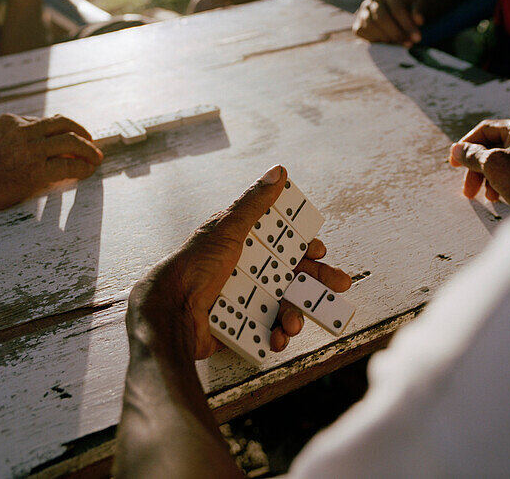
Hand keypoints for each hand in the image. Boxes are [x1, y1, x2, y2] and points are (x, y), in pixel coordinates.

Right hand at [0, 113, 103, 219]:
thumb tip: (8, 142)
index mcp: (9, 121)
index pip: (44, 121)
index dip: (61, 130)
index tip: (70, 139)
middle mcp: (23, 130)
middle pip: (64, 124)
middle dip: (82, 132)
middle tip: (92, 143)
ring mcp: (30, 150)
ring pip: (72, 142)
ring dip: (89, 150)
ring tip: (97, 158)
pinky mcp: (34, 172)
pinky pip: (68, 167)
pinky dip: (82, 168)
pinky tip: (87, 172)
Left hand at [131, 166, 351, 359]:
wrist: (170, 312)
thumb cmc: (195, 264)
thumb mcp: (228, 228)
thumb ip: (255, 202)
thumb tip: (278, 171)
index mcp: (245, 244)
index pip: (283, 242)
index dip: (305, 247)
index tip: (321, 251)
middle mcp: (247, 269)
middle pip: (291, 274)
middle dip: (316, 281)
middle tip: (340, 285)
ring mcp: (244, 298)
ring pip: (283, 304)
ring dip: (295, 313)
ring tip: (293, 323)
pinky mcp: (239, 325)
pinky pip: (267, 329)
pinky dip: (276, 334)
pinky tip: (277, 337)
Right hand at [353, 0, 424, 44]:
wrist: (396, 8)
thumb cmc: (409, 7)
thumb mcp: (419, 5)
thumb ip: (419, 10)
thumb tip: (418, 20)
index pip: (397, 9)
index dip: (407, 25)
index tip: (417, 38)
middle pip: (382, 18)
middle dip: (396, 34)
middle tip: (408, 44)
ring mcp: (364, 8)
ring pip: (370, 25)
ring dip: (386, 38)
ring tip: (399, 43)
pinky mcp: (358, 21)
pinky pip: (362, 32)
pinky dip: (374, 40)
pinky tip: (387, 42)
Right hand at [449, 117, 509, 210]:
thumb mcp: (493, 165)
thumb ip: (472, 155)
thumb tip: (457, 149)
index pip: (485, 129)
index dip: (466, 145)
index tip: (454, 162)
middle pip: (493, 147)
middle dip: (476, 168)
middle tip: (467, 187)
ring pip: (502, 161)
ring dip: (487, 177)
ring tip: (483, 196)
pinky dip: (501, 182)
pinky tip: (497, 196)